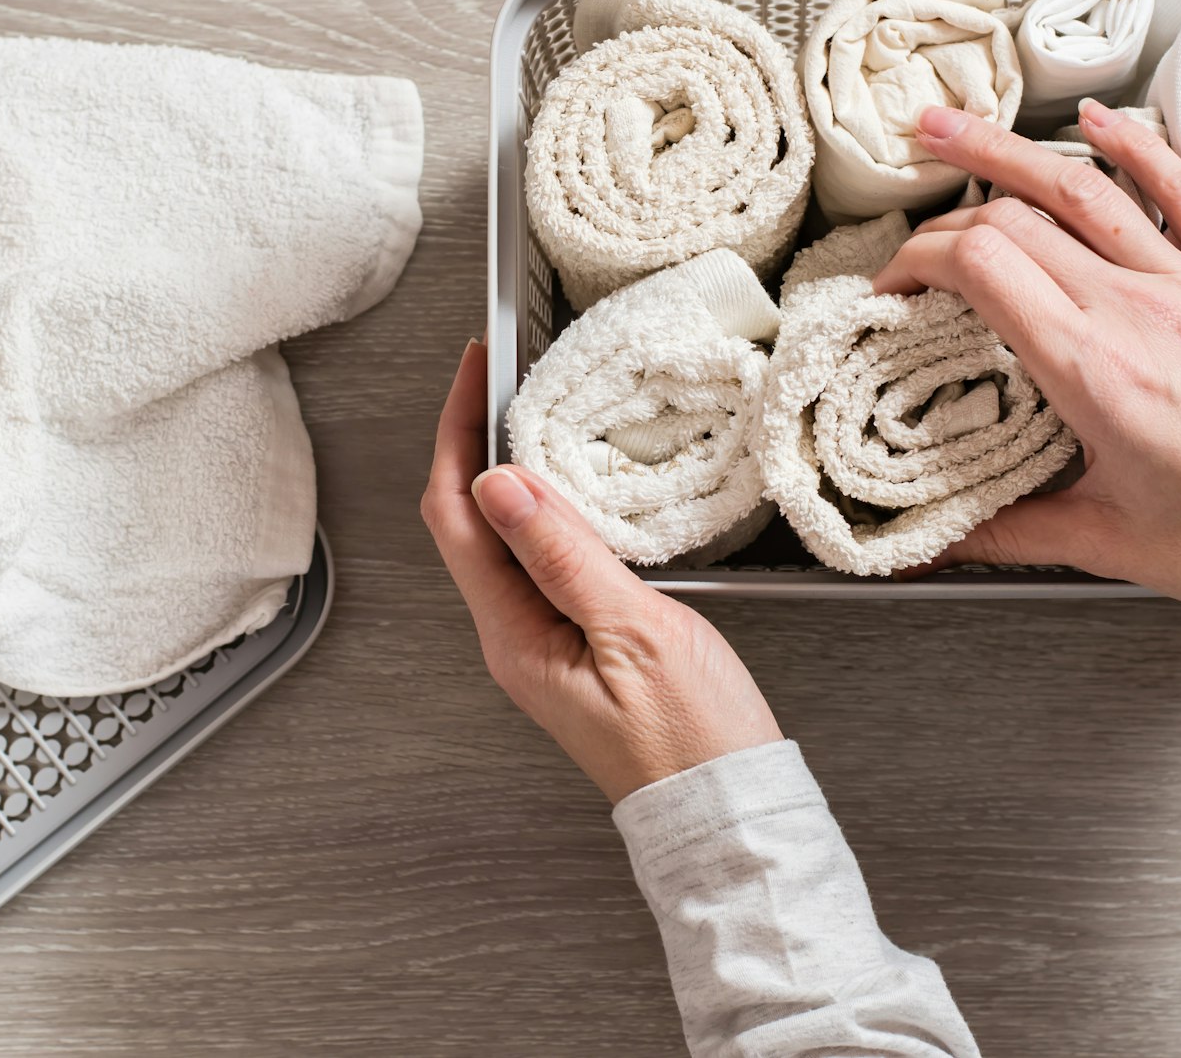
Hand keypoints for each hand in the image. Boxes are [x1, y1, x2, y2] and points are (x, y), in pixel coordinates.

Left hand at [420, 340, 782, 801]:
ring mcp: (539, 644)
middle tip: (498, 375)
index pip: (455, 516)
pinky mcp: (572, 645)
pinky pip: (538, 563)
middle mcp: (511, 640)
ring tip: (529, 412)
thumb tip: (499, 483)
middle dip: (471, 442)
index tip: (473, 370)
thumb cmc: (692, 738)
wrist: (726, 810)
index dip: (455, 434)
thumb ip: (564, 556)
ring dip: (508, 472)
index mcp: (513, 637)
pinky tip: (571, 487)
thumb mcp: (633, 633)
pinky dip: (546, 511)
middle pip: (466, 523)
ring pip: (502, 540)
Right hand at [876, 101, 1180, 599]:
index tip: (896, 284)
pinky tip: (1096, 119)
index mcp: (1088, 368)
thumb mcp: (1100, 539)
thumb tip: (931, 542)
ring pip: (1084, 188)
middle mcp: (1135, 309)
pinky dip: (1136, 144)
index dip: (918, 260)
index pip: (978, 267)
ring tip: (953, 129)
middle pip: (1014, 220)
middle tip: (912, 219)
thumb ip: (1004, 531)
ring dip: (1008, 150)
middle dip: (946, 210)